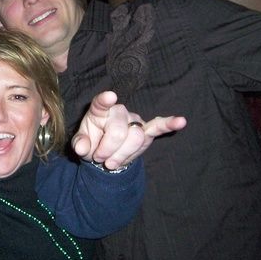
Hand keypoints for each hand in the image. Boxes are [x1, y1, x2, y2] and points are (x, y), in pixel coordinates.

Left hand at [71, 91, 186, 169]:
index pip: (101, 103)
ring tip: (111, 162)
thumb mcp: (81, 144)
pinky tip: (180, 121)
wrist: (105, 153)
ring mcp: (134, 120)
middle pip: (119, 132)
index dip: (105, 100)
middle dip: (108, 150)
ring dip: (122, 155)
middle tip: (100, 159)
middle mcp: (118, 111)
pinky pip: (158, 126)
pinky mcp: (146, 130)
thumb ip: (80, 144)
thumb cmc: (92, 142)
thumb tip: (82, 149)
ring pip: (135, 138)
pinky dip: (169, 124)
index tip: (109, 97)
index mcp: (99, 111)